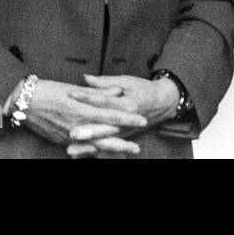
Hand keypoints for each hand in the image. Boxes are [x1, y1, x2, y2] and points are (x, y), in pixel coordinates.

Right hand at [17, 78, 147, 148]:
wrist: (22, 102)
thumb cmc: (48, 90)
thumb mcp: (74, 88)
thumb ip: (98, 92)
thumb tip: (118, 92)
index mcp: (82, 109)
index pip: (110, 115)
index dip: (127, 118)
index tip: (142, 119)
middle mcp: (77, 125)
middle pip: (104, 136)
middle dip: (122, 142)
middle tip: (137, 148)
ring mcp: (68, 136)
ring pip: (94, 146)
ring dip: (110, 150)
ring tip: (125, 152)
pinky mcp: (61, 140)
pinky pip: (80, 149)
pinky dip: (92, 153)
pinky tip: (101, 155)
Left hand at [62, 74, 179, 158]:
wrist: (162, 103)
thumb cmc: (143, 89)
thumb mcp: (126, 81)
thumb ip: (105, 82)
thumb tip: (85, 78)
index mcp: (128, 105)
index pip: (104, 101)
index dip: (87, 97)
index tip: (70, 93)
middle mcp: (127, 121)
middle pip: (104, 126)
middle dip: (87, 130)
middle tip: (72, 132)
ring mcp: (124, 132)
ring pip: (103, 141)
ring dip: (87, 146)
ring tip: (70, 150)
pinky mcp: (122, 138)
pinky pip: (105, 147)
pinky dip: (91, 152)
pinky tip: (77, 156)